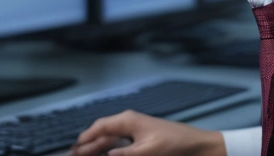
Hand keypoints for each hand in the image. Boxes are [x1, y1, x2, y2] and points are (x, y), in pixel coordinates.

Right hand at [70, 110, 226, 155]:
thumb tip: (105, 155)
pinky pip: (121, 142)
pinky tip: (109, 154)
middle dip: (89, 143)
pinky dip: (112, 149)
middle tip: (76, 154)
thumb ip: (123, 155)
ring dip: (99, 147)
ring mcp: (137, 129)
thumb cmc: (176, 145)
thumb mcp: (147, 152)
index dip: (85, 138)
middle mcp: (130, 122)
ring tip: (87, 155)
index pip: (100, 127)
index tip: (74, 149)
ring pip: (111, 138)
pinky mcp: (143, 138)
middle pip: (103, 132)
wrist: (199, 146)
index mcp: (128, 120)